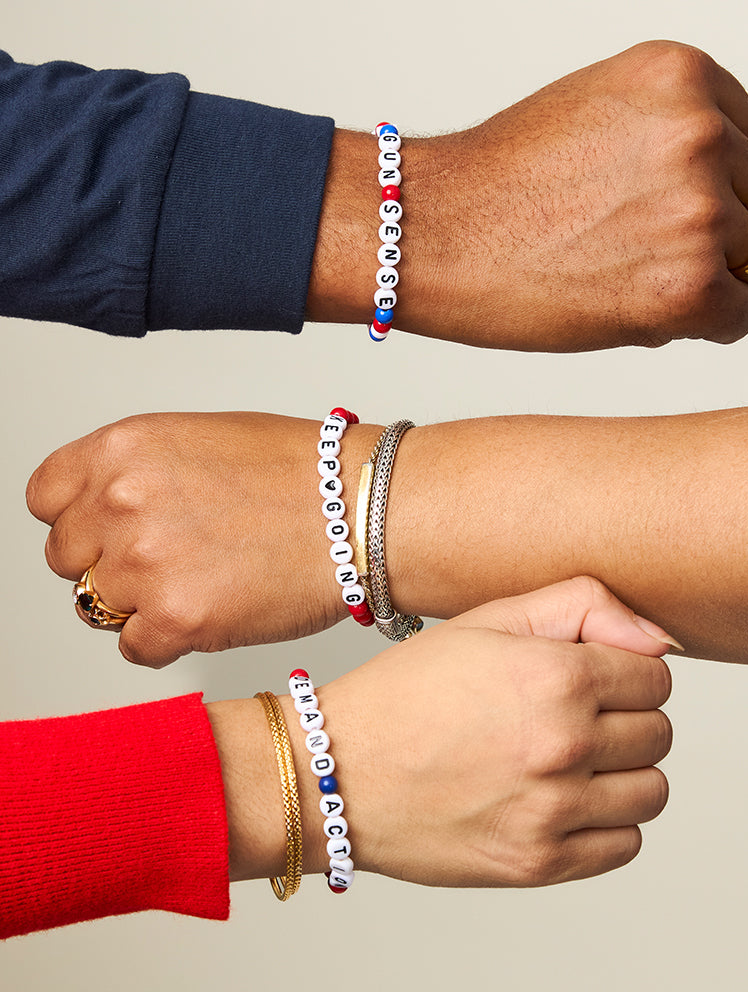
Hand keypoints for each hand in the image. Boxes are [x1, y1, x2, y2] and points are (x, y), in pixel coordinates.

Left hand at [26, 412, 380, 665]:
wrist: (362, 509)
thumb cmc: (300, 472)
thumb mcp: (199, 439)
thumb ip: (137, 472)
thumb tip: (102, 509)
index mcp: (123, 447)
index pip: (45, 498)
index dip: (77, 519)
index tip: (105, 532)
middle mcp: (121, 501)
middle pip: (66, 559)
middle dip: (109, 565)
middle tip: (168, 562)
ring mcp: (145, 562)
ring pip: (98, 608)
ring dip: (139, 604)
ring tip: (200, 584)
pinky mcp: (178, 618)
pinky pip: (135, 648)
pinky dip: (166, 640)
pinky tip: (212, 612)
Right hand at [230, 577, 671, 886]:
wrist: (337, 770)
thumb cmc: (406, 692)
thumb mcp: (487, 620)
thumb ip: (582, 606)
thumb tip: (657, 640)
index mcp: (556, 677)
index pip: (656, 678)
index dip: (624, 673)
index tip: (589, 677)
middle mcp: (562, 746)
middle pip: (659, 734)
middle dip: (624, 720)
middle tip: (570, 717)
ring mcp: (551, 811)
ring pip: (652, 792)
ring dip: (621, 773)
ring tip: (567, 760)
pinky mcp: (537, 863)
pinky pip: (625, 845)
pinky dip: (605, 823)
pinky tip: (559, 799)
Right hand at [310, 41, 747, 349]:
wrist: (428, 236)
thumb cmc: (494, 188)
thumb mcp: (598, 117)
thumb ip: (673, 138)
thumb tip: (733, 196)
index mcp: (684, 76)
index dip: (722, 190)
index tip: (678, 218)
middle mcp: (701, 133)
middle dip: (717, 235)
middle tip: (640, 254)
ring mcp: (698, 209)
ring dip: (704, 278)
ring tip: (624, 278)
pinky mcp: (686, 285)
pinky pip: (740, 316)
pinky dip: (704, 324)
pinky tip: (639, 311)